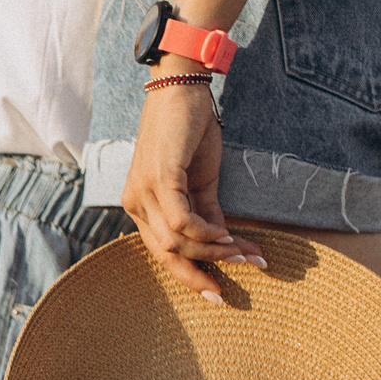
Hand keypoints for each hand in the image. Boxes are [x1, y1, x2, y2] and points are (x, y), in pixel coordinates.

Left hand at [121, 79, 263, 301]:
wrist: (183, 87)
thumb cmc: (189, 131)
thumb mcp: (200, 180)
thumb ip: (207, 212)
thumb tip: (222, 243)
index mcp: (140, 206)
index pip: (162, 253)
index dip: (191, 275)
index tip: (219, 292)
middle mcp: (134, 203)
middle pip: (167, 254)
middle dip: (204, 273)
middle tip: (240, 279)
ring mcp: (143, 192)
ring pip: (177, 241)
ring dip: (215, 252)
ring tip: (245, 253)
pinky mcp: (159, 178)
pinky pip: (182, 221)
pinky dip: (206, 233)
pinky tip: (227, 236)